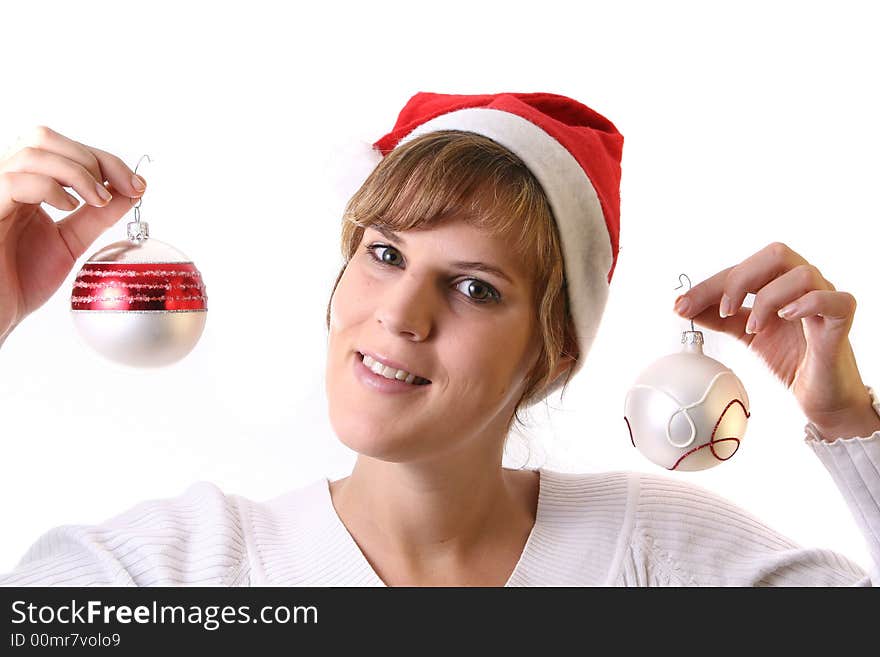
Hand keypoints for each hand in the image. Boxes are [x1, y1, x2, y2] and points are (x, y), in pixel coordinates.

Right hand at [0, 126, 145, 341]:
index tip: (137, 184)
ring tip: (97, 200)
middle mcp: (6, 181)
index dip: (104, 159)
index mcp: (25, 185)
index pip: (63, 149)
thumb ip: (96, 215)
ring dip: (78, 172)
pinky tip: (69, 207)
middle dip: (93, 158)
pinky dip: (51, 187)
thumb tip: (130, 191)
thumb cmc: (20, 280)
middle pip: (45, 137)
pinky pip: (14, 181)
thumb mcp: (70, 242)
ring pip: (33, 152)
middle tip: (119, 189)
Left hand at [673, 242, 878, 440]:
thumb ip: (721, 319)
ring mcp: (827, 299)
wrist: (821, 395)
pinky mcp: (843, 320)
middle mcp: (804, 285)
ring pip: (802, 274)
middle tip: (724, 310)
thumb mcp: (748, 335)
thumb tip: (685, 306)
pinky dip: (806, 303)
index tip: (682, 305)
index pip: (742, 270)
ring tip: (756, 327)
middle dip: (740, 279)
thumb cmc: (792, 359)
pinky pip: (834, 299)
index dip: (710, 285)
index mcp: (779, 283)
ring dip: (769, 298)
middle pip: (776, 254)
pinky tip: (786, 317)